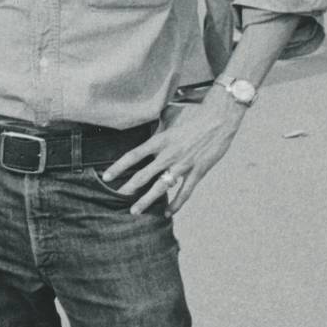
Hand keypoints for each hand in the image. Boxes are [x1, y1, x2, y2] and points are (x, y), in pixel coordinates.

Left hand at [104, 92, 244, 214]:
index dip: (118, 167)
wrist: (219, 118)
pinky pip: (185, 191)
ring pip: (161, 187)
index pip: (133, 155)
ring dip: (147, 200)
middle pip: (143, 175)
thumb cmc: (195, 113)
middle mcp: (168, 154)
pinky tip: (168, 213)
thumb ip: (158, 121)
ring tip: (135, 211)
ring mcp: (183, 165)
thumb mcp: (171, 114)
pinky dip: (177, 203)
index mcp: (160, 140)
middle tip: (117, 197)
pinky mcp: (198, 171)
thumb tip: (148, 117)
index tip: (106, 177)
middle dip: (128, 188)